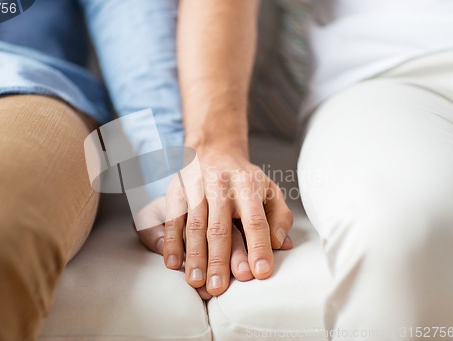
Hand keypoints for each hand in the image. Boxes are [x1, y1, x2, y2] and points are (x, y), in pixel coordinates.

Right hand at [149, 153, 292, 296]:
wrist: (214, 150)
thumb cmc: (245, 179)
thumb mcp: (270, 190)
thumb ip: (279, 217)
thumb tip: (281, 244)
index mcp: (249, 185)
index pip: (256, 220)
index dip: (258, 247)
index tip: (260, 273)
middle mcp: (222, 186)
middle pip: (220, 227)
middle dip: (219, 260)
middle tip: (219, 288)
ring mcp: (197, 188)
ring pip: (195, 226)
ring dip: (194, 256)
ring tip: (196, 282)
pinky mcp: (178, 191)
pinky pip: (173, 219)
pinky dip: (171, 242)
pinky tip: (173, 262)